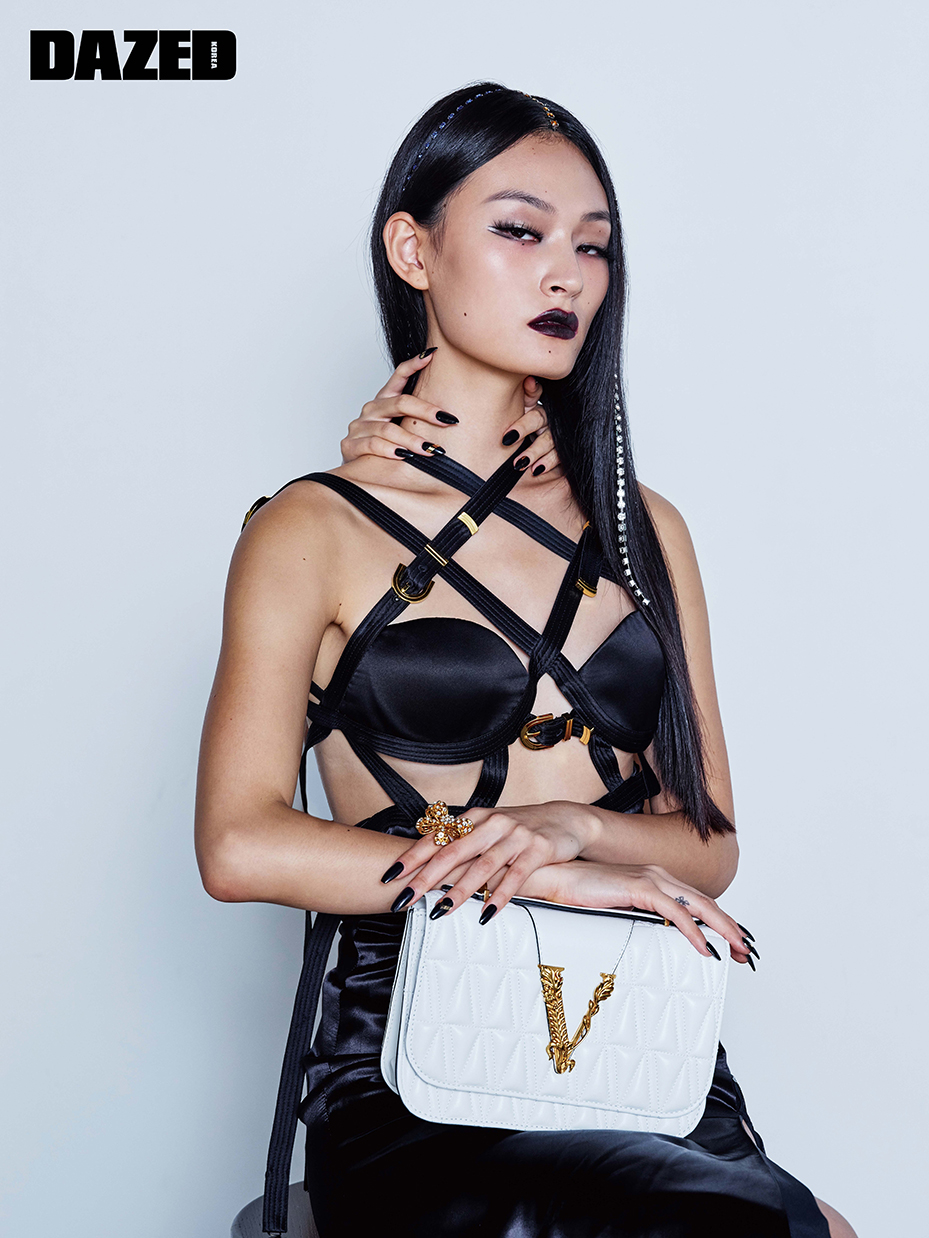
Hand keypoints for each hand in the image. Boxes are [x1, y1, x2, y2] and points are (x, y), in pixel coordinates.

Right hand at [340, 354, 561, 475]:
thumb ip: (437, 416)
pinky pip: (371, 445)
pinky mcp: (350, 447)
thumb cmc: (394, 450)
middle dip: (424, 412)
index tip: (434, 353)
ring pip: (387, 428)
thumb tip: (495, 404)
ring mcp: (360, 427)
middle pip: (398, 403)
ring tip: (432, 450)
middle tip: (449, 420)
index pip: (399, 374)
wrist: (360, 477)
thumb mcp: (415, 430)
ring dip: (411, 439)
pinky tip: (403, 455)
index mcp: (386, 400)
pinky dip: (388, 450)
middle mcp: (372, 409)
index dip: (415, 363)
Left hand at [380, 800, 594, 919]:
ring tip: (441, 911)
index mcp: (474, 818)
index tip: (390, 876)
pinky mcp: (538, 849)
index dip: (412, 857)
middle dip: (426, 877)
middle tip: (405, 898)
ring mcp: (515, 835)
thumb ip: (462, 842)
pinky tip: (487, 913)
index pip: (437, 839)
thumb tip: (425, 863)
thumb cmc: (519, 828)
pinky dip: (500, 895)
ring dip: (460, 890)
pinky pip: (516, 876)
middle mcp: (491, 823)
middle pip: (453, 852)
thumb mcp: (489, 828)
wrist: (564, 819)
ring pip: (482, 865)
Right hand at [529, 858, 754, 964]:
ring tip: (736, 950)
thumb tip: (656, 939)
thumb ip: (640, 917)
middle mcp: (659, 876)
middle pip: (706, 903)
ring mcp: (651, 879)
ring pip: (699, 906)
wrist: (556, 877)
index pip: (697, 902)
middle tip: (747, 953)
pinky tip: (704, 946)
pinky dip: (693, 930)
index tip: (734, 944)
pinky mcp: (639, 886)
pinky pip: (675, 912)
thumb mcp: (619, 909)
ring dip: (722, 929)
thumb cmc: (582, 894)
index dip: (720, 922)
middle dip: (730, 928)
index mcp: (656, 880)